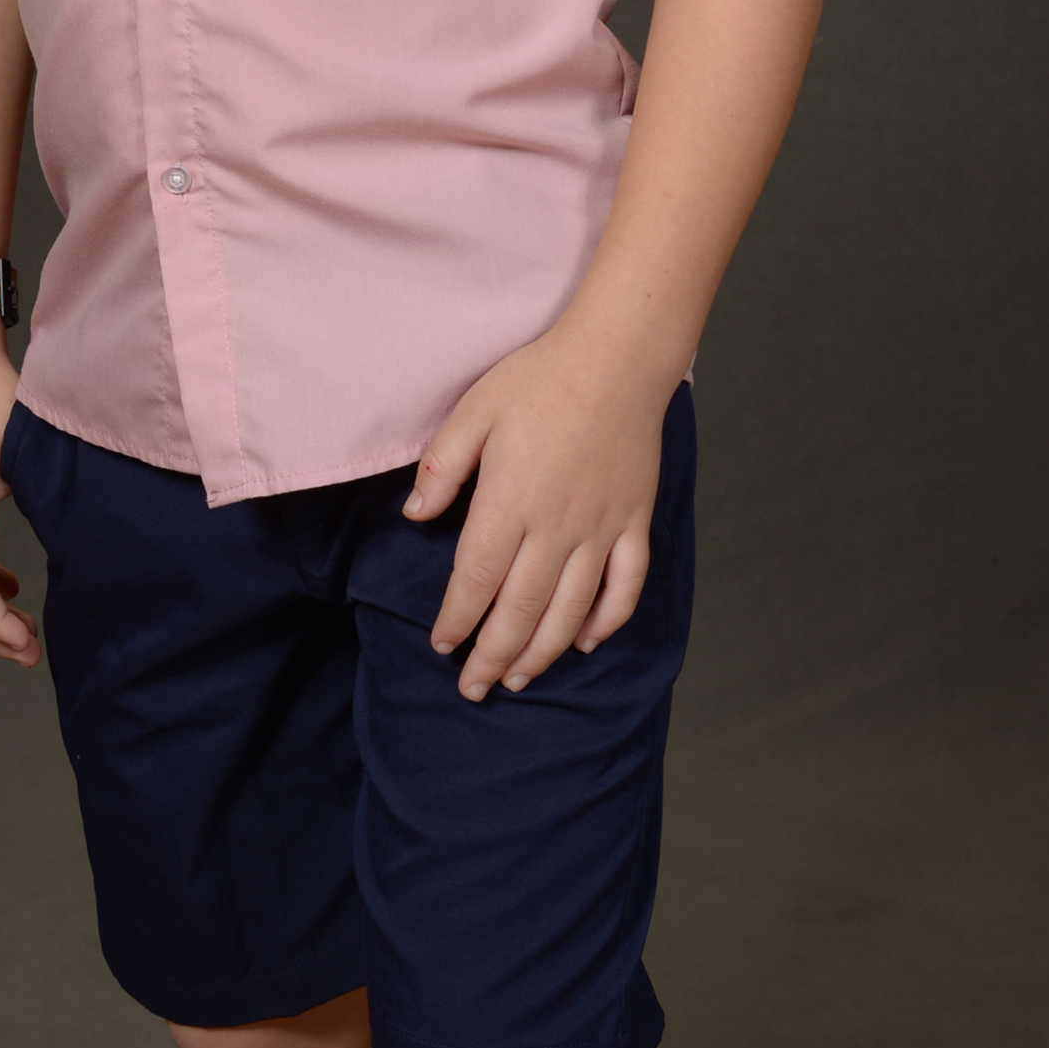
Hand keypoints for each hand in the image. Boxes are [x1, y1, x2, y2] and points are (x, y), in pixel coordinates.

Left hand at [401, 331, 668, 700]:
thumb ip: (441, 467)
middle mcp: (556, 528)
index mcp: (509, 503)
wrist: (616, 358)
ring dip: (542, 651)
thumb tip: (414, 517)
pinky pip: (625, 586)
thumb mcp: (472, 412)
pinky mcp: (634, 521)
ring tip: (519, 678)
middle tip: (474, 688)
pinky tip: (586, 642)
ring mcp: (600, 529)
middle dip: (493, 656)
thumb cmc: (538, 380)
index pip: (475, 580)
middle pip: (520, 609)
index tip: (442, 645)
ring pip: (571, 610)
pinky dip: (607, 621)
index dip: (457, 620)